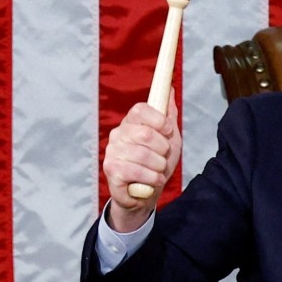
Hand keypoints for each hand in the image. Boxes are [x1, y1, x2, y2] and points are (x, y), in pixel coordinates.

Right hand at [102, 91, 181, 231]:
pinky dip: (152, 178)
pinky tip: (152, 180)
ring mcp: (112, 151)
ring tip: (158, 171)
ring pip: (144, 155)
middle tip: (163, 157)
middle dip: (163, 149)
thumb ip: (168, 114)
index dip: (159, 120)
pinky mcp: (111, 170)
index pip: (140, 110)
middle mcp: (118, 134)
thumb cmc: (157, 163)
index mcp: (131, 123)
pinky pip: (136, 171)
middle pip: (146, 133)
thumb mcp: (169, 138)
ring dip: (159, 167)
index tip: (168, 131)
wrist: (147, 193)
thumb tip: (171, 88)